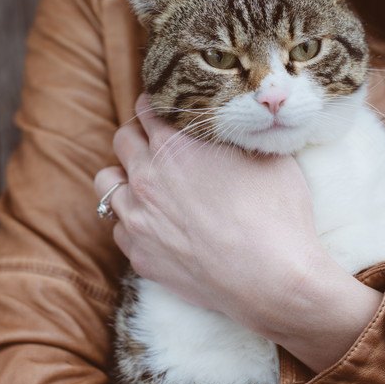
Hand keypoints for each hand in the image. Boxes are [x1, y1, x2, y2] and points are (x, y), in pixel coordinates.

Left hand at [94, 94, 383, 371]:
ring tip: (148, 182)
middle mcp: (146, 178)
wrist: (273, 280)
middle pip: (123, 140)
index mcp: (174, 146)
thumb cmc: (277, 214)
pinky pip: (119, 228)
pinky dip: (132, 220)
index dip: (157, 103)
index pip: (146, 108)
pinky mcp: (140, 256)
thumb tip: (234, 122)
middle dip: (139, 136)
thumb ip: (237, 135)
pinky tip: (156, 223)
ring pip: (107, 183)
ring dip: (124, 176)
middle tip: (159, 142)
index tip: (165, 107)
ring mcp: (138, 219)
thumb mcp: (267, 155)